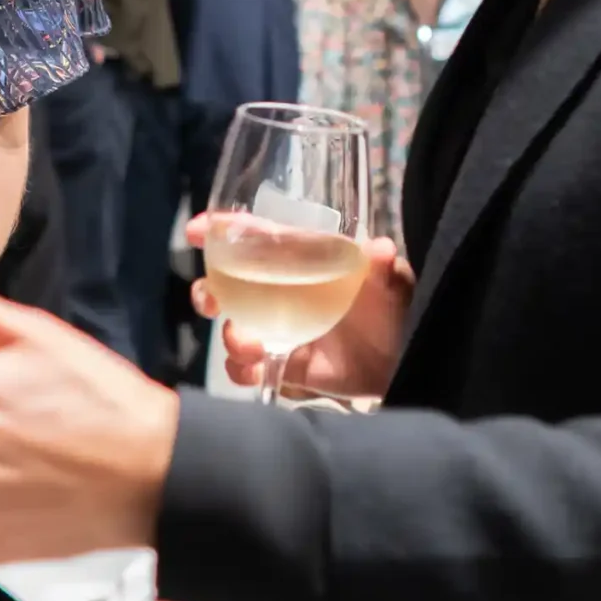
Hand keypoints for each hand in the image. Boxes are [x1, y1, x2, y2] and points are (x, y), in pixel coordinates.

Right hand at [189, 218, 414, 400]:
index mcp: (302, 260)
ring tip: (248, 345)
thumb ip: (384, 269)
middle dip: (209, 291)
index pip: (257, 237)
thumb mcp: (392, 286)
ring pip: (232, 326)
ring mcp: (277, 329)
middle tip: (210, 301)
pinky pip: (246, 366)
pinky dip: (241, 368)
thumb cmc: (394, 314)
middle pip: (228, 283)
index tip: (197, 230)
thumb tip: (379, 249)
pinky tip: (254, 370)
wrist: (402, 366)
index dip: (224, 229)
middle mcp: (281, 291)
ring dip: (230, 335)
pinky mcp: (280, 363)